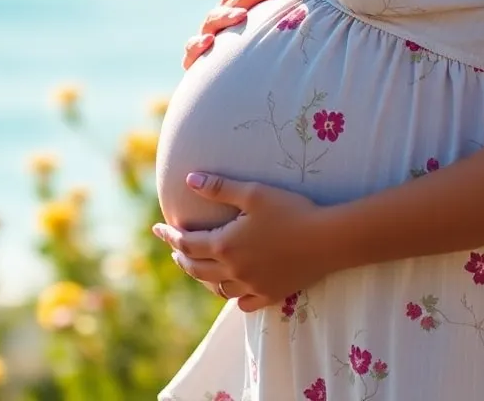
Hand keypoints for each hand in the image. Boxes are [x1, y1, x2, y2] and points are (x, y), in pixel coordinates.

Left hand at [152, 172, 333, 311]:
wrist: (326, 239)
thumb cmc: (290, 209)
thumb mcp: (253, 193)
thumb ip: (219, 188)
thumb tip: (189, 179)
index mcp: (225, 245)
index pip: (187, 243)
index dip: (169, 235)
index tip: (157, 228)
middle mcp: (233, 270)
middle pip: (196, 268)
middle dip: (180, 257)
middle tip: (173, 249)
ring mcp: (252, 286)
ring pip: (217, 287)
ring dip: (202, 277)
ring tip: (198, 267)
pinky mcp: (271, 295)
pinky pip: (243, 303)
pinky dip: (233, 296)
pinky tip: (233, 290)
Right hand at [181, 0, 298, 68]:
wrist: (226, 96)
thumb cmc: (254, 67)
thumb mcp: (268, 46)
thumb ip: (280, 27)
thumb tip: (307, 5)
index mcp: (236, 14)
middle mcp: (220, 23)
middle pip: (231, 1)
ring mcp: (206, 40)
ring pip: (211, 21)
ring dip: (226, 16)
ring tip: (241, 16)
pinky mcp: (194, 62)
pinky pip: (191, 50)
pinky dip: (197, 44)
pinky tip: (208, 42)